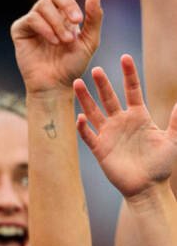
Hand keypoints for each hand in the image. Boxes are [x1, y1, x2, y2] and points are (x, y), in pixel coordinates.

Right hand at [11, 0, 102, 94]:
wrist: (55, 84)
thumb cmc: (73, 64)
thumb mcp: (91, 40)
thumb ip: (94, 17)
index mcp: (65, 8)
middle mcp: (47, 9)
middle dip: (68, 4)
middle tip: (76, 23)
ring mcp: (32, 18)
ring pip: (45, 6)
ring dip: (58, 23)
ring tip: (64, 40)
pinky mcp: (20, 28)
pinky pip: (34, 18)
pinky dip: (46, 28)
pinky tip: (52, 41)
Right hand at [75, 54, 176, 199]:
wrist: (148, 188)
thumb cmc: (161, 165)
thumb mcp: (172, 140)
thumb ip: (176, 121)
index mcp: (139, 116)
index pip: (132, 90)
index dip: (129, 74)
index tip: (125, 58)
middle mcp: (121, 122)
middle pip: (109, 98)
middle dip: (102, 84)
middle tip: (96, 69)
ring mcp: (109, 134)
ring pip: (94, 112)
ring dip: (86, 99)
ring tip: (77, 84)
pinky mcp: (100, 149)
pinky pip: (89, 135)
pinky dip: (83, 127)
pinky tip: (80, 118)